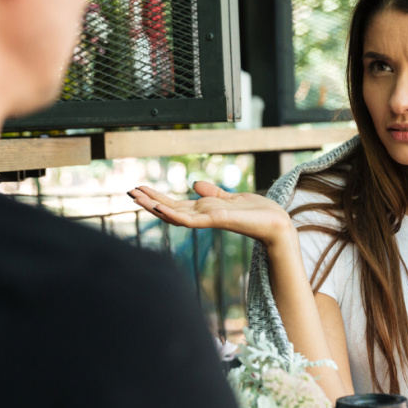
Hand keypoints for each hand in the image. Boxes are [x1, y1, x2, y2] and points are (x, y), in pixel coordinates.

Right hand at [129, 181, 293, 246]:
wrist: (277, 223)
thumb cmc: (259, 213)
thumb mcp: (232, 198)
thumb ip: (213, 193)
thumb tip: (196, 184)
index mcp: (205, 211)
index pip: (175, 204)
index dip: (157, 197)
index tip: (140, 188)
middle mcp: (203, 218)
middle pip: (170, 209)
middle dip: (149, 201)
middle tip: (129, 191)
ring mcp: (208, 221)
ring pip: (175, 214)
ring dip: (155, 206)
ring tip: (137, 196)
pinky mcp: (217, 221)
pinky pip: (191, 220)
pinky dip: (174, 214)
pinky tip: (160, 208)